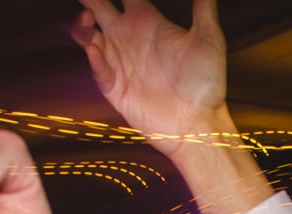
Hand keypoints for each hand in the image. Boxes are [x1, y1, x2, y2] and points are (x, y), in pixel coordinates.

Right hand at [74, 0, 230, 144]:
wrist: (196, 123)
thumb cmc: (206, 84)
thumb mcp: (210, 39)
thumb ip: (204, 8)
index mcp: (147, 20)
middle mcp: (128, 36)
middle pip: (98, 6)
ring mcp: (119, 60)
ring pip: (86, 32)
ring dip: (81, 23)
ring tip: (87, 17)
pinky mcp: (113, 85)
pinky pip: (95, 65)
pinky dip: (92, 54)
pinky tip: (95, 46)